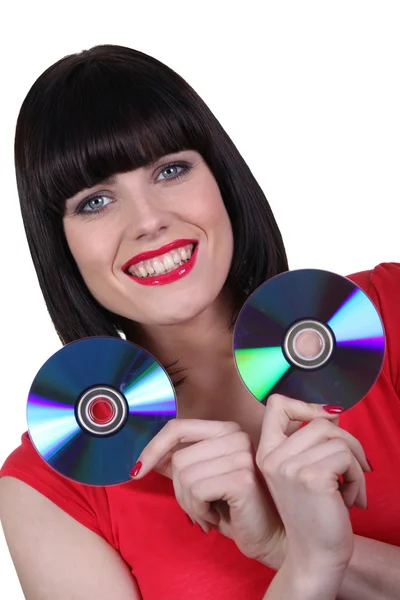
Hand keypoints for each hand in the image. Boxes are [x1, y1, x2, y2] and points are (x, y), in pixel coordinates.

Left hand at [131, 419, 283, 563]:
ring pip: (184, 476)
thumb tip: (149, 457)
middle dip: (180, 491)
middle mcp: (236, 435)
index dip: (153, 448)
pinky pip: (196, 491)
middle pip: (178, 458)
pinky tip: (217, 517)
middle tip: (199, 507)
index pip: (178, 427)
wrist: (270, 537)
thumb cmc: (237, 510)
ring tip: (210, 513)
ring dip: (189, 504)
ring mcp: (241, 454)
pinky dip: (199, 511)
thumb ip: (181, 464)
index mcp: (226, 430)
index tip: (138, 470)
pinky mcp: (241, 478)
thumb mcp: (204, 481)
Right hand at [256, 394, 370, 574]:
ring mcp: (288, 466)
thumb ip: (311, 442)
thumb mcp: (303, 472)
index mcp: (266, 453)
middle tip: (356, 468)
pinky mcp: (310, 477)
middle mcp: (272, 457)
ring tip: (349, 488)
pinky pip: (346, 457)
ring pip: (337, 439)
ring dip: (354, 464)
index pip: (277, 405)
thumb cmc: (314, 515)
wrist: (315, 558)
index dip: (305, 405)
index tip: (327, 419)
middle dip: (348, 442)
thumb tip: (332, 412)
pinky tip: (349, 500)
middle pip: (320, 422)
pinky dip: (357, 478)